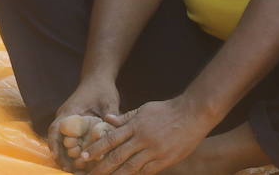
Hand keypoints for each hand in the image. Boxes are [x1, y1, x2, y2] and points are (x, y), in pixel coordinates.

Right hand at [47, 78, 120, 172]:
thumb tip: (114, 132)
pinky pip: (70, 140)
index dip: (56, 146)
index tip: (60, 159)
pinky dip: (74, 151)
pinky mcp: (74, 125)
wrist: (98, 77)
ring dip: (67, 156)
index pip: (56, 130)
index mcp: (69, 111)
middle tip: (71, 170)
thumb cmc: (102, 88)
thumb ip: (110, 116)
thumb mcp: (108, 101)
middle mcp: (65, 117)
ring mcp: (68, 121)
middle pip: (57, 140)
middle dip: (62, 157)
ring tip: (77, 170)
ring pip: (63, 142)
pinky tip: (83, 162)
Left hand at [81, 97, 215, 174]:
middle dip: (101, 167)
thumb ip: (126, 117)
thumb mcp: (145, 109)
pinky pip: (146, 171)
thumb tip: (107, 120)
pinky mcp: (165, 159)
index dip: (96, 149)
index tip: (84, 157)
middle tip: (89, 174)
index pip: (111, 139)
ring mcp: (154, 150)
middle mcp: (143, 138)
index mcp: (136, 125)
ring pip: (129, 167)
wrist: (194, 113)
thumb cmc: (168, 110)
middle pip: (117, 156)